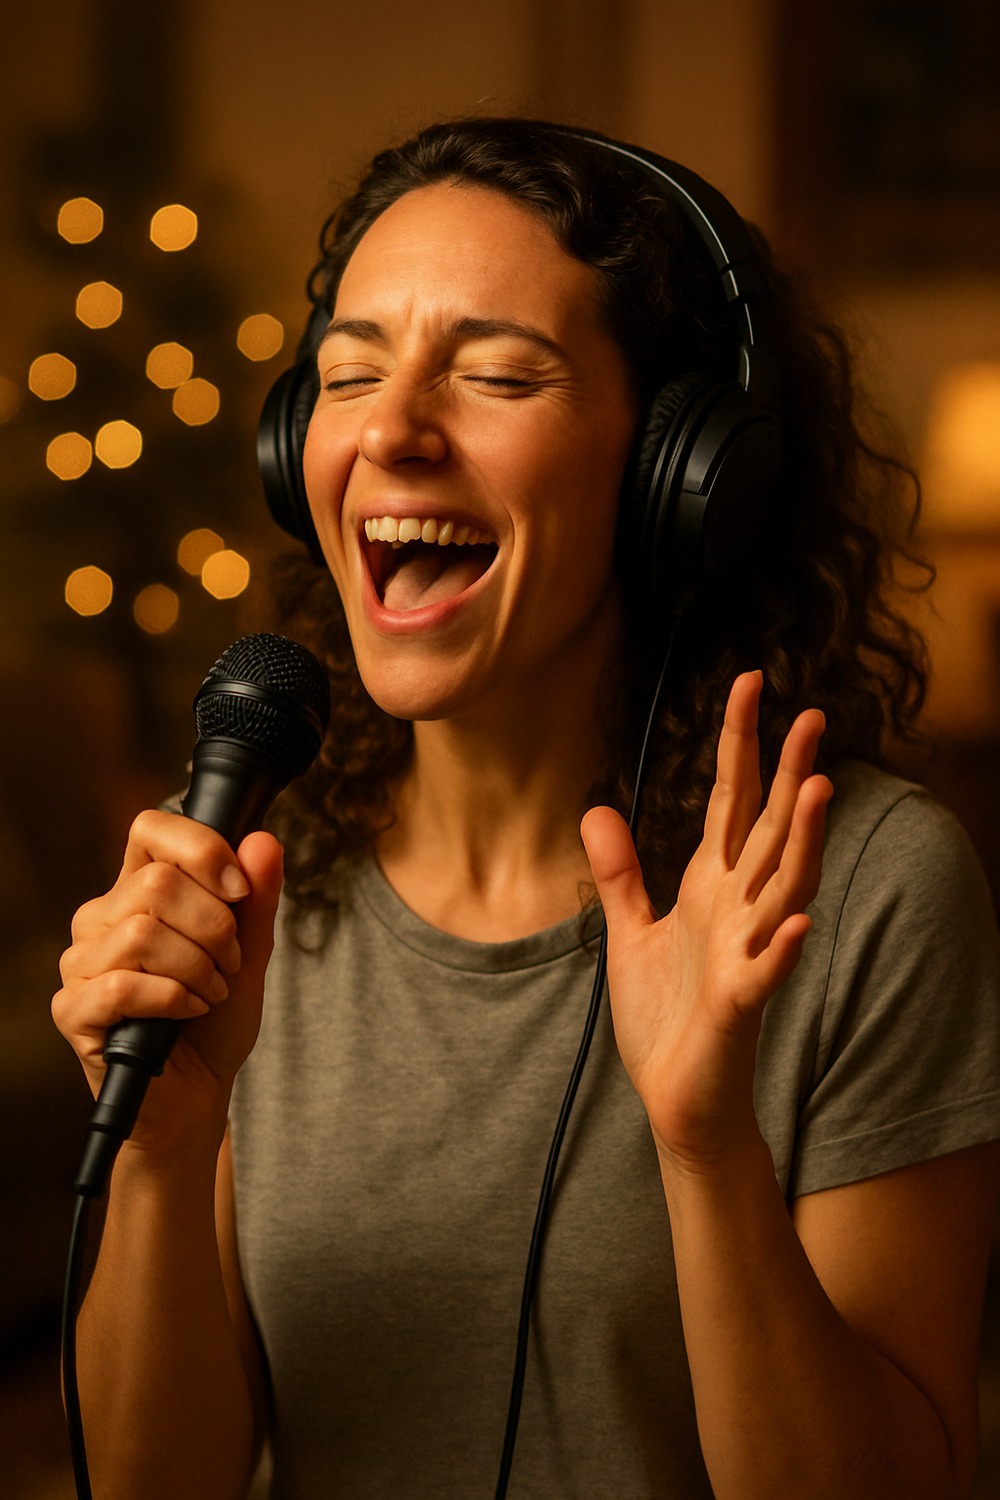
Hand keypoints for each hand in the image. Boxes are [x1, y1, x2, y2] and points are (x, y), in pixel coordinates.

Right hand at [52, 810, 282, 1154]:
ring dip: (198, 967)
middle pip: (157, 884)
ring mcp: (80, 964)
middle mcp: (101, 918)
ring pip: (143, 932)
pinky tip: (188, 1012)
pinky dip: (173, 998)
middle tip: (229, 964)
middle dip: (215, 927)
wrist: (200, 1092)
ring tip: (211, 992)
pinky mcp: (73, 1010)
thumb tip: (263, 841)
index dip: (202, 850)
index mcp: (137, 889)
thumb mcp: (251, 951)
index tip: (239, 891)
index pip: (152, 829)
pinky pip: (122, 985)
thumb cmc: (216, 1019)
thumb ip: (258, 897)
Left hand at [581, 672, 831, 1169]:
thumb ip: (619, 873)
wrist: (675, 1098)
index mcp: (711, 886)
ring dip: (801, 841)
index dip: (741, 743)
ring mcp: (745, 953)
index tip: (751, 684)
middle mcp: (738, 910)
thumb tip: (596, 808)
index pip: (733, 800)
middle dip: (788, 773)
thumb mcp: (629, 932)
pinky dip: (782, 946)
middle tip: (812, 713)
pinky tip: (796, 918)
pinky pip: (767, 971)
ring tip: (818, 789)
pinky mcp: (741, 1004)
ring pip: (782, 886)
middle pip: (769, 829)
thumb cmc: (664, 1018)